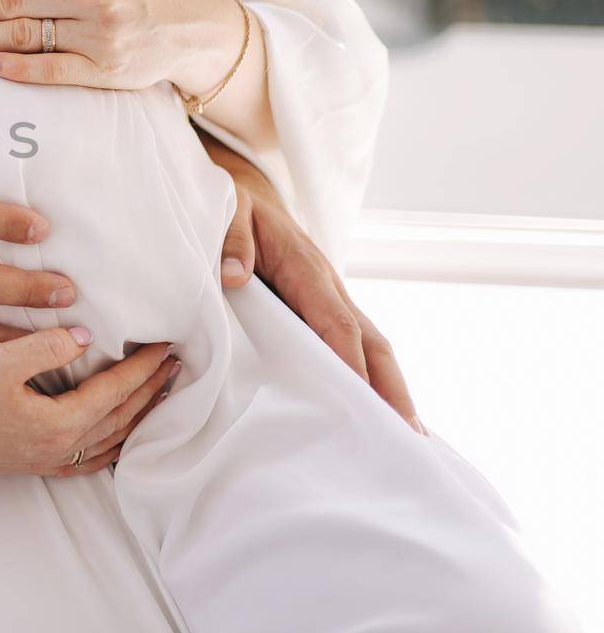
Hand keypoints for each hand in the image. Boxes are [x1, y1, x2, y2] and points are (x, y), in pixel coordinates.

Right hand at [0, 331, 179, 475]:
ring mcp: (38, 460)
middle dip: (150, 393)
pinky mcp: (20, 462)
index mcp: (57, 424)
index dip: (144, 368)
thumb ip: (47, 345)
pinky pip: (83, 461)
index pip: (116, 392)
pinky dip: (107, 446)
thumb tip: (86, 337)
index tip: (167, 344)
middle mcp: (55, 449)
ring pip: (106, 445)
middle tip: (176, 368)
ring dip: (134, 420)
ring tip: (153, 399)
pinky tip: (107, 437)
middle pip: (120, 421)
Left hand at [204, 135, 424, 433]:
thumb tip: (234, 276)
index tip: (358, 401)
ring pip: (369, 349)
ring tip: (405, 441)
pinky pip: (351, 347)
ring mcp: (329, 301)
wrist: (246, 191)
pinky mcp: (320, 311)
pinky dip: (368, 380)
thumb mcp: (225, 211)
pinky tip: (373, 413)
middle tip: (408, 439)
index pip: (336, 322)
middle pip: (372, 343)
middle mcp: (329, 288)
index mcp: (307, 269)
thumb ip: (229, 240)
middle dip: (390, 389)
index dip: (348, 361)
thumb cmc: (234, 206)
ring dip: (388, 391)